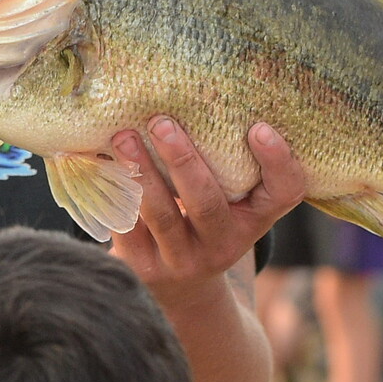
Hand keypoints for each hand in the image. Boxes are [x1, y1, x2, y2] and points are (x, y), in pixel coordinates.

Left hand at [109, 118, 303, 299]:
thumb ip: (227, 162)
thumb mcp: (231, 202)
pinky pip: (126, 226)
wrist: (181, 291)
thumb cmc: (207, 223)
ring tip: (123, 137)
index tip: (260, 129)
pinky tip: (99, 159)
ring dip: (140, 172)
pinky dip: (113, 190)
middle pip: (207, 204)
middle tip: (162, 122)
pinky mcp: (143, 267)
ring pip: (161, 216)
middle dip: (183, 161)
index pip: (283, 194)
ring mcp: (181, 260)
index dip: (277, 163)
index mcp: (252, 221)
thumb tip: (198, 90)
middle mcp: (223, 245)